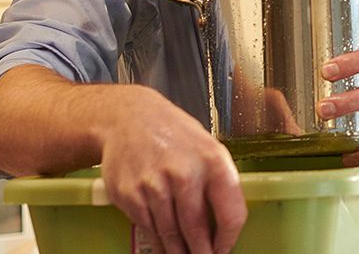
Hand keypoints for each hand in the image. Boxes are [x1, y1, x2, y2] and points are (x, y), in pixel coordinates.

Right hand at [98, 89, 247, 253]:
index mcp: (213, 162)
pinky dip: (158, 243)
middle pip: (197, 230)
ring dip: (179, 252)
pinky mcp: (130, 195)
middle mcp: (185, 174)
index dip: (228, 240)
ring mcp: (154, 186)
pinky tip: (165, 247)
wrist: (128, 118)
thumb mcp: (207, 147)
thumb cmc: (173, 134)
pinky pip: (149, 229)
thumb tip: (226, 224)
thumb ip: (219, 183)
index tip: (223, 250)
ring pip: (171, 234)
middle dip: (202, 253)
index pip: (231, 215)